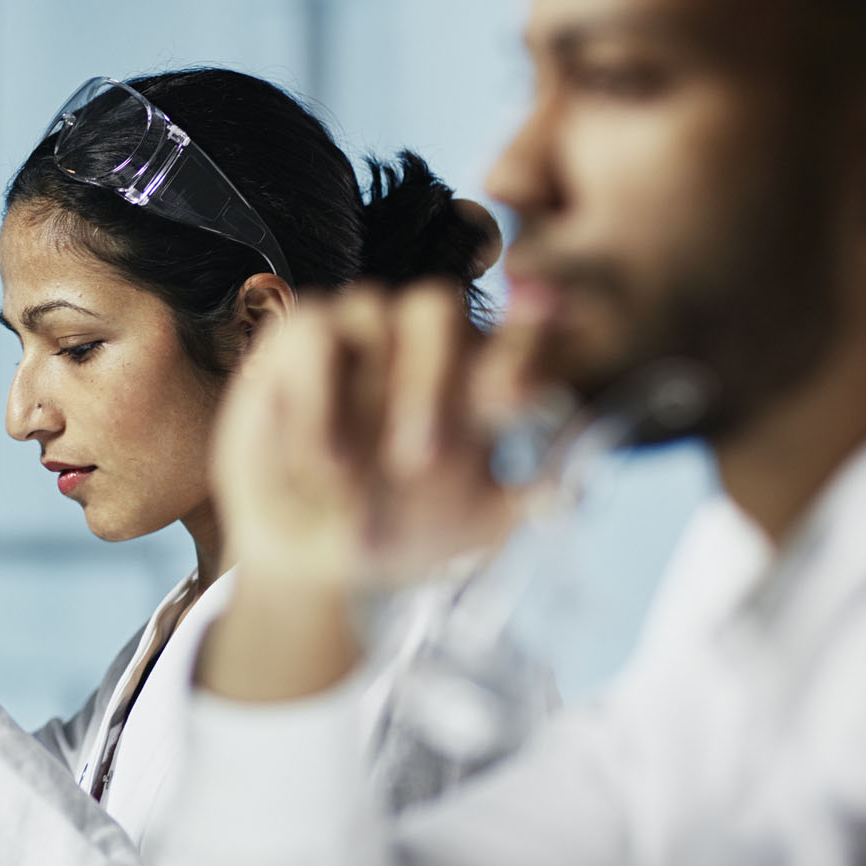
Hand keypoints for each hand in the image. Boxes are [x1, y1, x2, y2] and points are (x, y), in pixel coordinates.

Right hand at [214, 281, 545, 589]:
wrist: (314, 558)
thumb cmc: (401, 530)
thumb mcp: (472, 527)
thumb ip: (522, 501)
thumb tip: (570, 491)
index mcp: (473, 377)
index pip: (512, 338)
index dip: (524, 341)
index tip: (520, 388)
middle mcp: (416, 344)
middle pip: (437, 308)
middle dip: (431, 379)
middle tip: (421, 460)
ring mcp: (356, 336)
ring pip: (373, 308)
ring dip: (358, 396)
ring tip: (349, 474)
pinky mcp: (295, 342)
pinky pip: (312, 334)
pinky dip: (315, 396)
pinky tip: (321, 457)